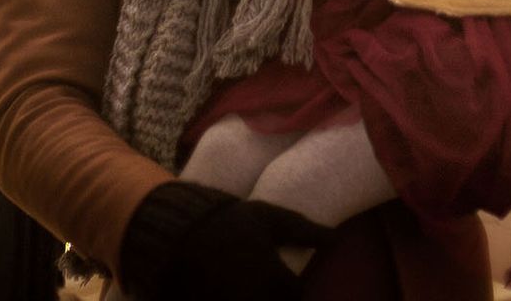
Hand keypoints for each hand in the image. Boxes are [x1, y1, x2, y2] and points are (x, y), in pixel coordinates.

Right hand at [119, 180, 331, 300]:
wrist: (173, 231)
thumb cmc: (227, 220)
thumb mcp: (268, 218)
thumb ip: (304, 231)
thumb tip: (337, 239)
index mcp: (273, 279)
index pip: (296, 297)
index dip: (294, 291)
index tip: (289, 284)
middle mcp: (252, 299)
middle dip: (276, 296)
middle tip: (269, 285)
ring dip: (254, 296)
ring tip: (249, 284)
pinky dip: (230, 298)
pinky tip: (230, 290)